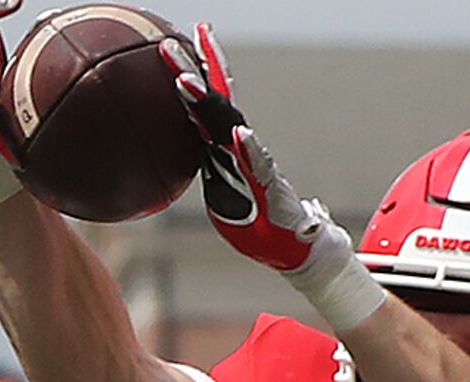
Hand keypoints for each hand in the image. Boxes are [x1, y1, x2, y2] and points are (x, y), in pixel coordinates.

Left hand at [170, 29, 381, 328]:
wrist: (301, 249)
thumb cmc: (261, 226)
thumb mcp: (222, 205)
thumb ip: (210, 176)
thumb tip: (182, 167)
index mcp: (222, 154)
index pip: (201, 109)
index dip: (187, 76)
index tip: (168, 46)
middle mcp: (238, 152)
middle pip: (213, 104)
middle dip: (193, 70)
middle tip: (169, 43)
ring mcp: (255, 167)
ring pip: (228, 129)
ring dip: (207, 104)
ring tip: (184, 80)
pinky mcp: (272, 189)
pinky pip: (259, 168)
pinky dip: (249, 151)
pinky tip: (240, 135)